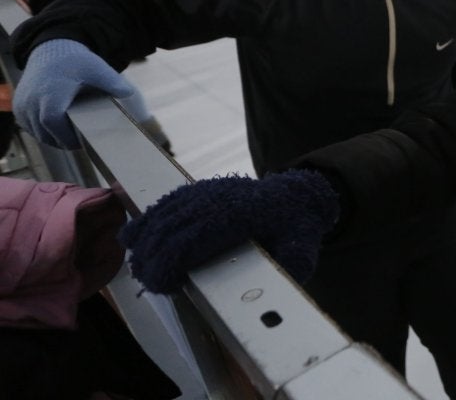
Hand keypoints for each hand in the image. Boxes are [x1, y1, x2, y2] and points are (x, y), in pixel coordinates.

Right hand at [14, 39, 149, 148]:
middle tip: (80, 144)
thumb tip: (128, 93)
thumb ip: (112, 81)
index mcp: (51, 91)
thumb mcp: (96, 68)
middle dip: (63, 140)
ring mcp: (23, 105)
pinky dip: (43, 132)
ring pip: (36, 132)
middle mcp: (33, 100)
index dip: (66, 135)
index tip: (82, 142)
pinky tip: (58, 131)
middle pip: (45, 131)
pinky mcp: (18, 108)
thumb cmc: (74, 61)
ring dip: (53, 138)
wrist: (51, 51)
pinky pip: (29, 128)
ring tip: (71, 138)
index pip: (53, 120)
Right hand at [119, 169, 339, 293]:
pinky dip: (148, 219)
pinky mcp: (202, 189)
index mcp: (245, 214)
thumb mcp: (303, 250)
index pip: (197, 236)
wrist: (297, 196)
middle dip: (153, 256)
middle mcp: (223, 198)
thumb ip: (291, 267)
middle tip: (147, 283)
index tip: (160, 283)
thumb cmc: (297, 229)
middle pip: (174, 226)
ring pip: (167, 212)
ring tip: (137, 267)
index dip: (172, 260)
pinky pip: (169, 202)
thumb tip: (275, 286)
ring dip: (146, 240)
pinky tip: (131, 237)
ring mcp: (211, 190)